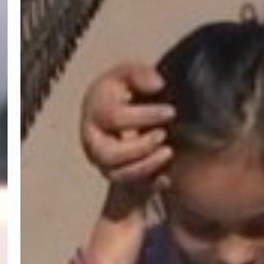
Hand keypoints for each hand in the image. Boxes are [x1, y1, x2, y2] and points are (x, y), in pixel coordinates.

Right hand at [80, 62, 174, 188]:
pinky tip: (166, 177)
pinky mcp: (117, 176)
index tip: (170, 111)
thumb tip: (157, 84)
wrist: (119, 115)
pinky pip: (130, 190)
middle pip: (109, 154)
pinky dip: (150, 186)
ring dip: (146, 166)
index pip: (114, 117)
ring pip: (118, 175)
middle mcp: (93, 140)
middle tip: (164, 134)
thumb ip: (139, 74)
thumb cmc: (123, 93)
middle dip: (140, 147)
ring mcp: (103, 162)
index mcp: (94, 111)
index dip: (144, 116)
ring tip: (168, 152)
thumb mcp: (127, 75)